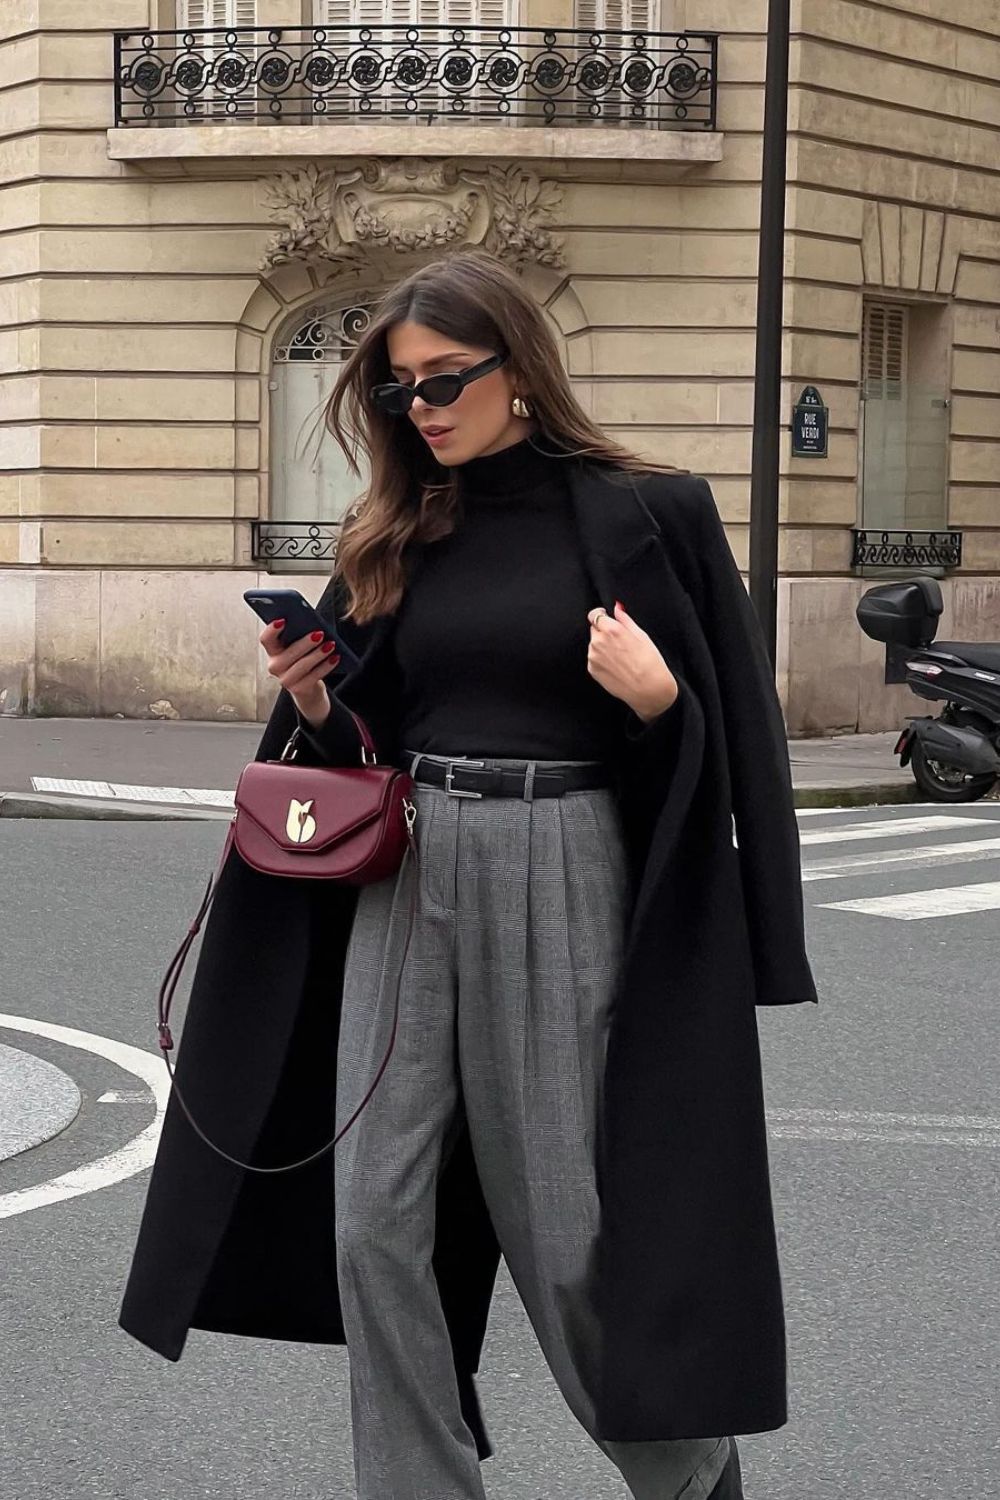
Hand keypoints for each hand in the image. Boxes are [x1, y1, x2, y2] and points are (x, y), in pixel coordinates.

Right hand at [259, 621, 339, 729]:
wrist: (308, 688)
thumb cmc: (304, 659)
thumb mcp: (300, 647)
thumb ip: (300, 635)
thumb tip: (313, 625)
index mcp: (273, 651)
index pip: (266, 639)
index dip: (272, 630)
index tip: (283, 620)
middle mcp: (274, 666)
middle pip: (287, 653)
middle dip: (305, 643)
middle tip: (320, 633)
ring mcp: (285, 680)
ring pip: (302, 665)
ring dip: (318, 654)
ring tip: (331, 645)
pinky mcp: (298, 689)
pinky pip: (314, 676)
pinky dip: (326, 666)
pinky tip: (335, 658)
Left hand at [586, 600, 678, 722]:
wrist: (648, 689)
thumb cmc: (649, 662)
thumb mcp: (641, 635)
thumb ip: (625, 619)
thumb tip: (617, 608)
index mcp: (611, 630)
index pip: (595, 614)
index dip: (601, 615)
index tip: (605, 618)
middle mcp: (598, 642)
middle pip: (594, 629)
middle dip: (603, 632)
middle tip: (620, 643)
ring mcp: (593, 657)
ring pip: (594, 645)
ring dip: (602, 647)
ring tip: (620, 657)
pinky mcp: (592, 669)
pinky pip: (594, 658)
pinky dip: (601, 660)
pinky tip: (616, 666)